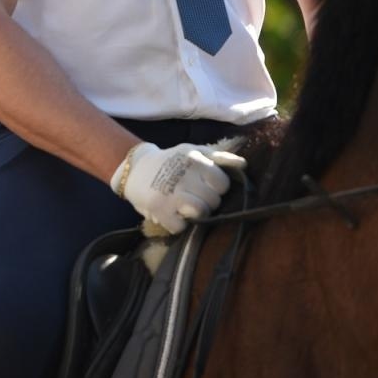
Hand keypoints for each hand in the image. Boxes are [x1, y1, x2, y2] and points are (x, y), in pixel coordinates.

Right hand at [111, 142, 244, 234]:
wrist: (134, 170)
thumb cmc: (170, 162)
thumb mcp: (192, 151)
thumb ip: (218, 157)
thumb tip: (243, 165)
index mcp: (194, 159)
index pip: (222, 183)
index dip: (217, 187)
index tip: (206, 185)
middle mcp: (183, 176)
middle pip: (214, 200)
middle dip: (207, 201)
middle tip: (194, 195)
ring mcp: (171, 194)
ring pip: (202, 213)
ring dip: (196, 213)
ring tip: (186, 206)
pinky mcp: (159, 210)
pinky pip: (182, 227)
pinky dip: (178, 224)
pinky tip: (172, 213)